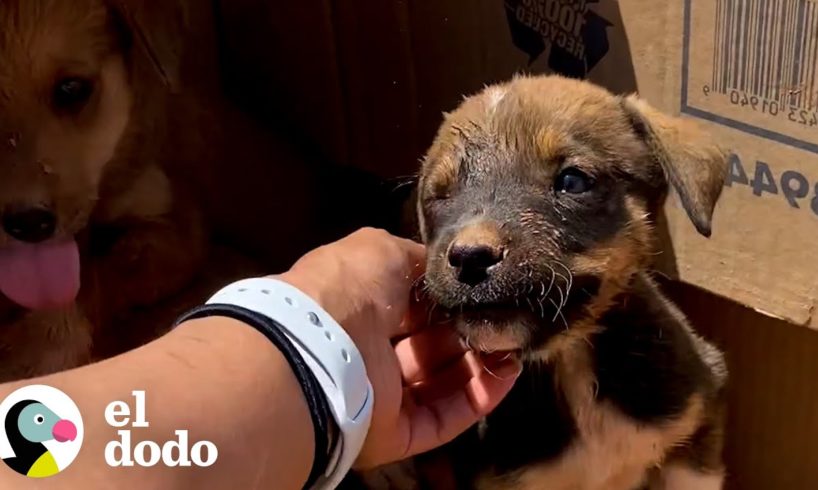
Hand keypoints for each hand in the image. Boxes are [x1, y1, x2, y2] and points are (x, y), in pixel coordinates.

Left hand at [277, 228, 520, 468]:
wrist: (323, 343)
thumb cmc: (350, 287)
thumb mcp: (383, 250)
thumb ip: (416, 260)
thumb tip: (443, 269)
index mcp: (358, 310)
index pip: (411, 309)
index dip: (447, 303)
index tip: (481, 294)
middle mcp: (368, 354)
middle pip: (429, 348)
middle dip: (468, 334)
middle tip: (502, 321)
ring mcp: (381, 397)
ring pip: (441, 384)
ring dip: (481, 365)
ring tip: (513, 346)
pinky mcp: (395, 434)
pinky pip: (444, 417)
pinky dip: (478, 397)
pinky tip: (508, 372)